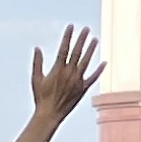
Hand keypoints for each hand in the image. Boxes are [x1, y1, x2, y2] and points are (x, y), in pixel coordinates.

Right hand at [27, 25, 101, 139]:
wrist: (50, 115)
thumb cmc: (41, 97)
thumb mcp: (36, 79)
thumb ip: (37, 63)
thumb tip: (37, 48)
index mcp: (58, 69)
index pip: (64, 49)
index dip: (68, 37)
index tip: (71, 26)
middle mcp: (69, 73)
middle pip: (77, 53)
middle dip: (81, 39)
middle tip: (86, 29)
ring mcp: (77, 81)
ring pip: (86, 62)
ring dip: (91, 50)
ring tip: (95, 39)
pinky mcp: (83, 89)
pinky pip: (93, 78)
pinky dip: (99, 71)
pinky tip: (104, 63)